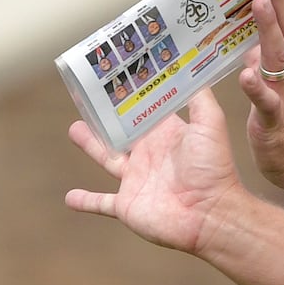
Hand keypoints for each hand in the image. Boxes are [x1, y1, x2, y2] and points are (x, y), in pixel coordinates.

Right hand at [66, 88, 245, 256]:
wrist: (210, 215)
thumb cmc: (213, 169)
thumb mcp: (210, 124)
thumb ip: (199, 98)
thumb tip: (191, 70)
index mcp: (165, 135)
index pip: (143, 111)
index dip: (129, 97)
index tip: (113, 77)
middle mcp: (149, 155)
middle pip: (119, 132)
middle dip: (103, 117)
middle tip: (84, 97)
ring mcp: (136, 181)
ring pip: (106, 158)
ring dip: (90, 145)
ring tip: (74, 129)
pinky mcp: (126, 205)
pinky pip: (100, 203)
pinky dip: (86, 201)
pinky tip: (70, 198)